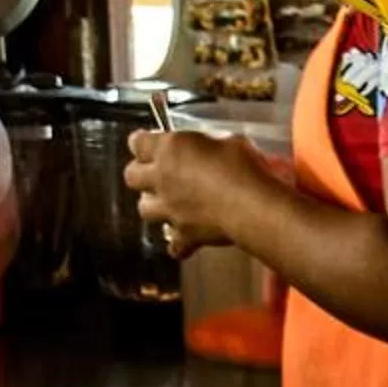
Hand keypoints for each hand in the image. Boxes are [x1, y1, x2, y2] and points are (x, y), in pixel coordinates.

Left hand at [124, 129, 265, 253]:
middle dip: (141, 173)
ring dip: (154, 206)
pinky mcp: (185, 235)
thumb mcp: (231, 141)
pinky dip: (179, 244)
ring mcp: (170, 209)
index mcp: (170, 150)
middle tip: (155, 172)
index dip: (143, 142)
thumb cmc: (246, 169)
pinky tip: (188, 240)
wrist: (255, 208)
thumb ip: (211, 145)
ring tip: (169, 203)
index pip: (138, 142)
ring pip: (144, 209)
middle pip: (132, 175)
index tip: (149, 142)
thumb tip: (213, 149)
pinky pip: (174, 245)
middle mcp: (162, 179)